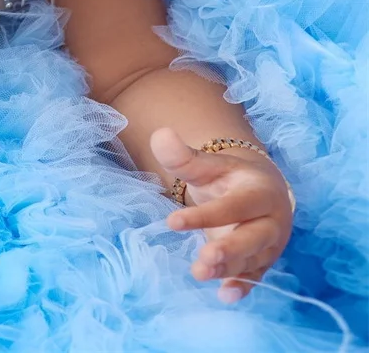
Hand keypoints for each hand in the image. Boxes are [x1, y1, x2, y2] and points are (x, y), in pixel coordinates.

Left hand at [150, 127, 292, 302]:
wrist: (263, 187)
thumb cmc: (229, 176)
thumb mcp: (208, 164)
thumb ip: (183, 155)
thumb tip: (160, 135)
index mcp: (259, 191)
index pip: (232, 206)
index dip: (204, 216)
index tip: (171, 222)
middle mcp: (270, 220)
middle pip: (253, 237)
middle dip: (229, 250)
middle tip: (202, 260)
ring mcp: (270, 243)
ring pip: (252, 259)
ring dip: (229, 270)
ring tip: (201, 274)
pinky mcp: (264, 260)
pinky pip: (256, 276)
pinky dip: (243, 287)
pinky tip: (226, 295)